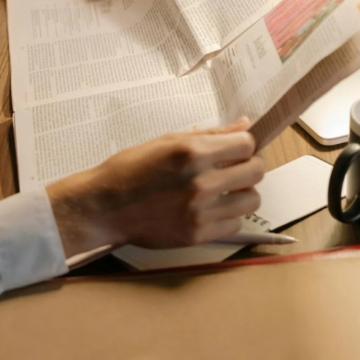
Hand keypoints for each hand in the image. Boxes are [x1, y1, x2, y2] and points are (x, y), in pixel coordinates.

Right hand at [45, 119, 263, 256]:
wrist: (104, 206)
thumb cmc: (131, 169)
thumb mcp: (167, 141)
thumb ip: (209, 134)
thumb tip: (244, 124)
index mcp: (191, 152)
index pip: (246, 144)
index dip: (244, 145)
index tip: (236, 149)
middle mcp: (200, 181)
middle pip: (256, 171)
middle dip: (249, 166)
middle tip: (235, 169)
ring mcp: (199, 211)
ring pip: (251, 200)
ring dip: (242, 193)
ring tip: (225, 191)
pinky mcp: (196, 235)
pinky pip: (235, 224)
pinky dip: (228, 216)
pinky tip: (211, 210)